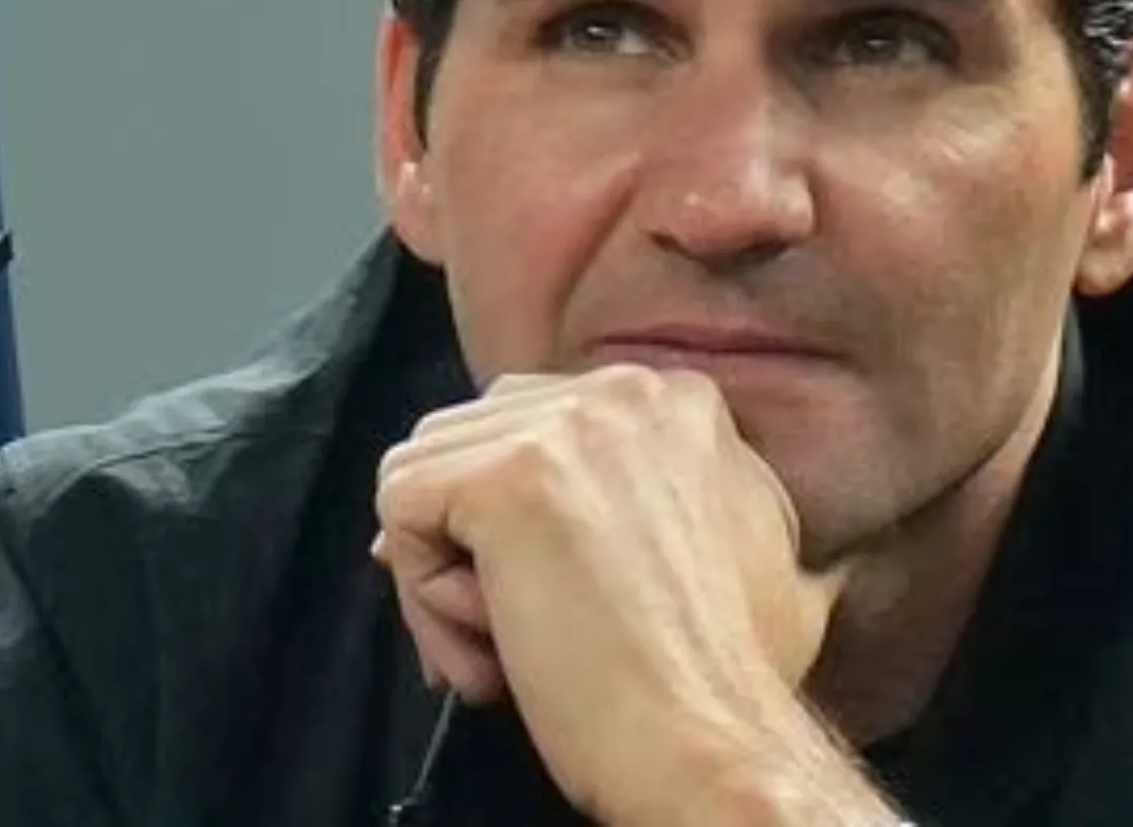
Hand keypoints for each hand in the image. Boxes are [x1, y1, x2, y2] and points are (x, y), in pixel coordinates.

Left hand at [372, 364, 850, 826]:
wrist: (722, 743)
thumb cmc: (726, 669)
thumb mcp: (732, 542)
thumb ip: (664, 493)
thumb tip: (538, 489)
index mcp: (675, 399)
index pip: (535, 421)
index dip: (512, 515)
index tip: (528, 589)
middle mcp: (623, 389)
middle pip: (476, 436)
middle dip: (474, 537)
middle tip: (514, 631)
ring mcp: (564, 427)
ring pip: (429, 468)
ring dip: (446, 570)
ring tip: (506, 649)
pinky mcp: (507, 479)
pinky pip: (400, 506)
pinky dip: (419, 597)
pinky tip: (489, 656)